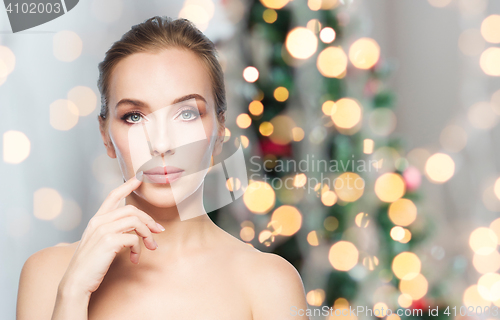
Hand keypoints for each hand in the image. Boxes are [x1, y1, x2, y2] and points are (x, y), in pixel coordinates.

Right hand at [57, 172, 163, 297]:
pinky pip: (133, 239)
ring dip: (148, 234)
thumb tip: (136, 230)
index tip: (140, 178)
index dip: (127, 185)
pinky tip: (134, 259)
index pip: (113, 196)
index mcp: (96, 220)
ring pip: (135, 221)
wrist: (76, 282)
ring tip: (151, 247)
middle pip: (131, 209)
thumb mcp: (100, 243)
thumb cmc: (90, 265)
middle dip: (149, 219)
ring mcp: (102, 230)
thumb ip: (113, 232)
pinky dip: (139, 249)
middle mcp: (98, 221)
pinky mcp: (108, 241)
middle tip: (159, 231)